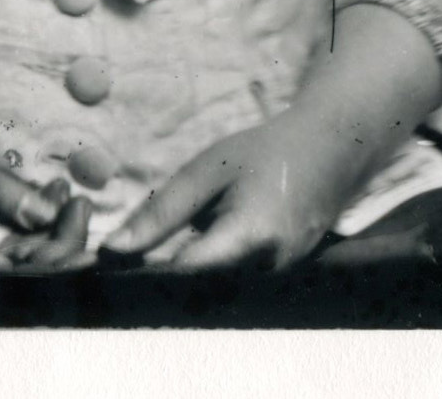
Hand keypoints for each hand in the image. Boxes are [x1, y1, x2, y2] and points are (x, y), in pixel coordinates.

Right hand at [0, 112, 95, 273]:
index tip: (85, 214)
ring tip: (64, 190)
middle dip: (57, 243)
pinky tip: (29, 194)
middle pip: (14, 275)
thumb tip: (46, 214)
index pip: (17, 274)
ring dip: (38, 235)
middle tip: (82, 196)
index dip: (61, 255)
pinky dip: (13, 226)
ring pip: (1, 263)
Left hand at [96, 112, 360, 274]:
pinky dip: (211, 272)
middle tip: (129, 262)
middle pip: (199, 289)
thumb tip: (112, 251)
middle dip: (162, 279)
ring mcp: (278, 279)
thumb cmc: (264, 153)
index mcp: (250, 236)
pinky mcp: (279, 280)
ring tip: (166, 249)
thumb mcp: (207, 170)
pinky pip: (234, 284)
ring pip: (216, 290)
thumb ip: (162, 212)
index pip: (185, 273)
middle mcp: (268, 269)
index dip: (146, 274)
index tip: (113, 268)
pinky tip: (199, 248)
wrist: (329, 151)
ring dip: (187, 278)